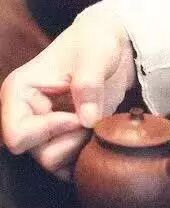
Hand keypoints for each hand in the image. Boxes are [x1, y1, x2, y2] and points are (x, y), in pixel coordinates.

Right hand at [0, 7, 135, 180]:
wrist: (114, 45)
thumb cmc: (95, 41)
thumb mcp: (95, 53)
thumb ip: (88, 84)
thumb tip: (87, 120)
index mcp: (19, 92)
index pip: (17, 135)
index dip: (49, 130)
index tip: (76, 113)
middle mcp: (26, 115)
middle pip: (38, 153)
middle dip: (71, 138)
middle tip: (91, 114)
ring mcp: (44, 131)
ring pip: (55, 162)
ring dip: (82, 144)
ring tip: (97, 118)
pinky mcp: (63, 141)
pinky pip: (70, 166)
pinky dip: (87, 154)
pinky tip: (100, 131)